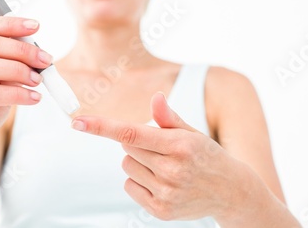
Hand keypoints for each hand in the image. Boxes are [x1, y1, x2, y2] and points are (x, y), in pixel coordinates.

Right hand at [0, 16, 51, 165]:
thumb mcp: (2, 84)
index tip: (35, 26)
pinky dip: (16, 94)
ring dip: (17, 70)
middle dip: (21, 49)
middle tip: (45, 60)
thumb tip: (40, 57)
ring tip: (38, 80)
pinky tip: (33, 98)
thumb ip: (14, 69)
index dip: (11, 24)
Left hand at [71, 92, 245, 220]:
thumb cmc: (206, 155)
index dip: (101, 127)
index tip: (77, 122)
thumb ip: (168, 117)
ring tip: (164, 166)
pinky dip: (139, 180)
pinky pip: (130, 186)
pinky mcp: (160, 210)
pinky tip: (162, 182)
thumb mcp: (192, 133)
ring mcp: (166, 193)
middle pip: (126, 147)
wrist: (230, 191)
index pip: (131, 132)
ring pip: (127, 165)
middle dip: (137, 142)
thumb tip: (155, 97)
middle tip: (161, 148)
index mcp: (179, 145)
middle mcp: (172, 170)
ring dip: (138, 161)